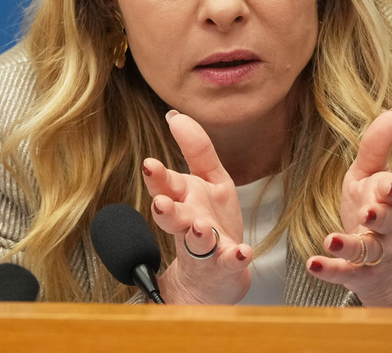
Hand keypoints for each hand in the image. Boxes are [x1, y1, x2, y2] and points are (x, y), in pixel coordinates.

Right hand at [141, 110, 252, 303]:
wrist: (213, 277)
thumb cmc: (209, 219)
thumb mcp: (207, 178)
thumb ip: (195, 147)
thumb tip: (175, 115)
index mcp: (182, 199)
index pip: (166, 185)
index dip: (158, 176)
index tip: (150, 164)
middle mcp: (189, 223)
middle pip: (173, 216)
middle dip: (166, 211)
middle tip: (160, 204)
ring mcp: (206, 248)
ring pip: (197, 242)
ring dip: (198, 235)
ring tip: (200, 227)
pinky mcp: (224, 266)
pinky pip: (229, 262)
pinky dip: (235, 258)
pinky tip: (241, 252)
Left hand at [306, 108, 391, 306]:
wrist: (391, 270)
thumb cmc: (376, 213)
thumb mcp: (372, 178)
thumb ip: (377, 147)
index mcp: (389, 200)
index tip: (389, 181)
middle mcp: (387, 227)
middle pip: (389, 221)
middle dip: (382, 215)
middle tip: (369, 212)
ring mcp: (375, 253)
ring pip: (367, 250)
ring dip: (349, 245)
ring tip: (330, 239)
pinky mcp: (358, 274)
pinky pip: (346, 272)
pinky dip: (330, 269)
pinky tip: (313, 264)